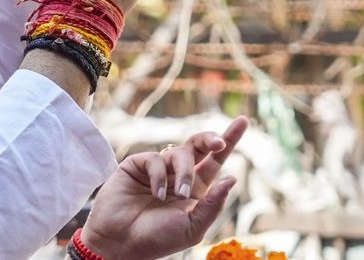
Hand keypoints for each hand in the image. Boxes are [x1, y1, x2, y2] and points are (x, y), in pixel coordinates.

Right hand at [80, 117, 248, 259]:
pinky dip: (159, 176)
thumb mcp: (193, 227)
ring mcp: (158, 169)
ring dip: (184, 172)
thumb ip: (213, 204)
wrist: (121, 242)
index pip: (216, 160)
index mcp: (196, 189)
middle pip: (199, 145)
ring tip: (177, 194)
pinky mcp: (138, 165)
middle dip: (210, 139)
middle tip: (219, 143)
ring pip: (180, 152)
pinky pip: (155, 159)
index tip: (243, 120)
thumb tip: (232, 178)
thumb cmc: (158, 239)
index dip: (229, 140)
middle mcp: (178, 175)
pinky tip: (156, 194)